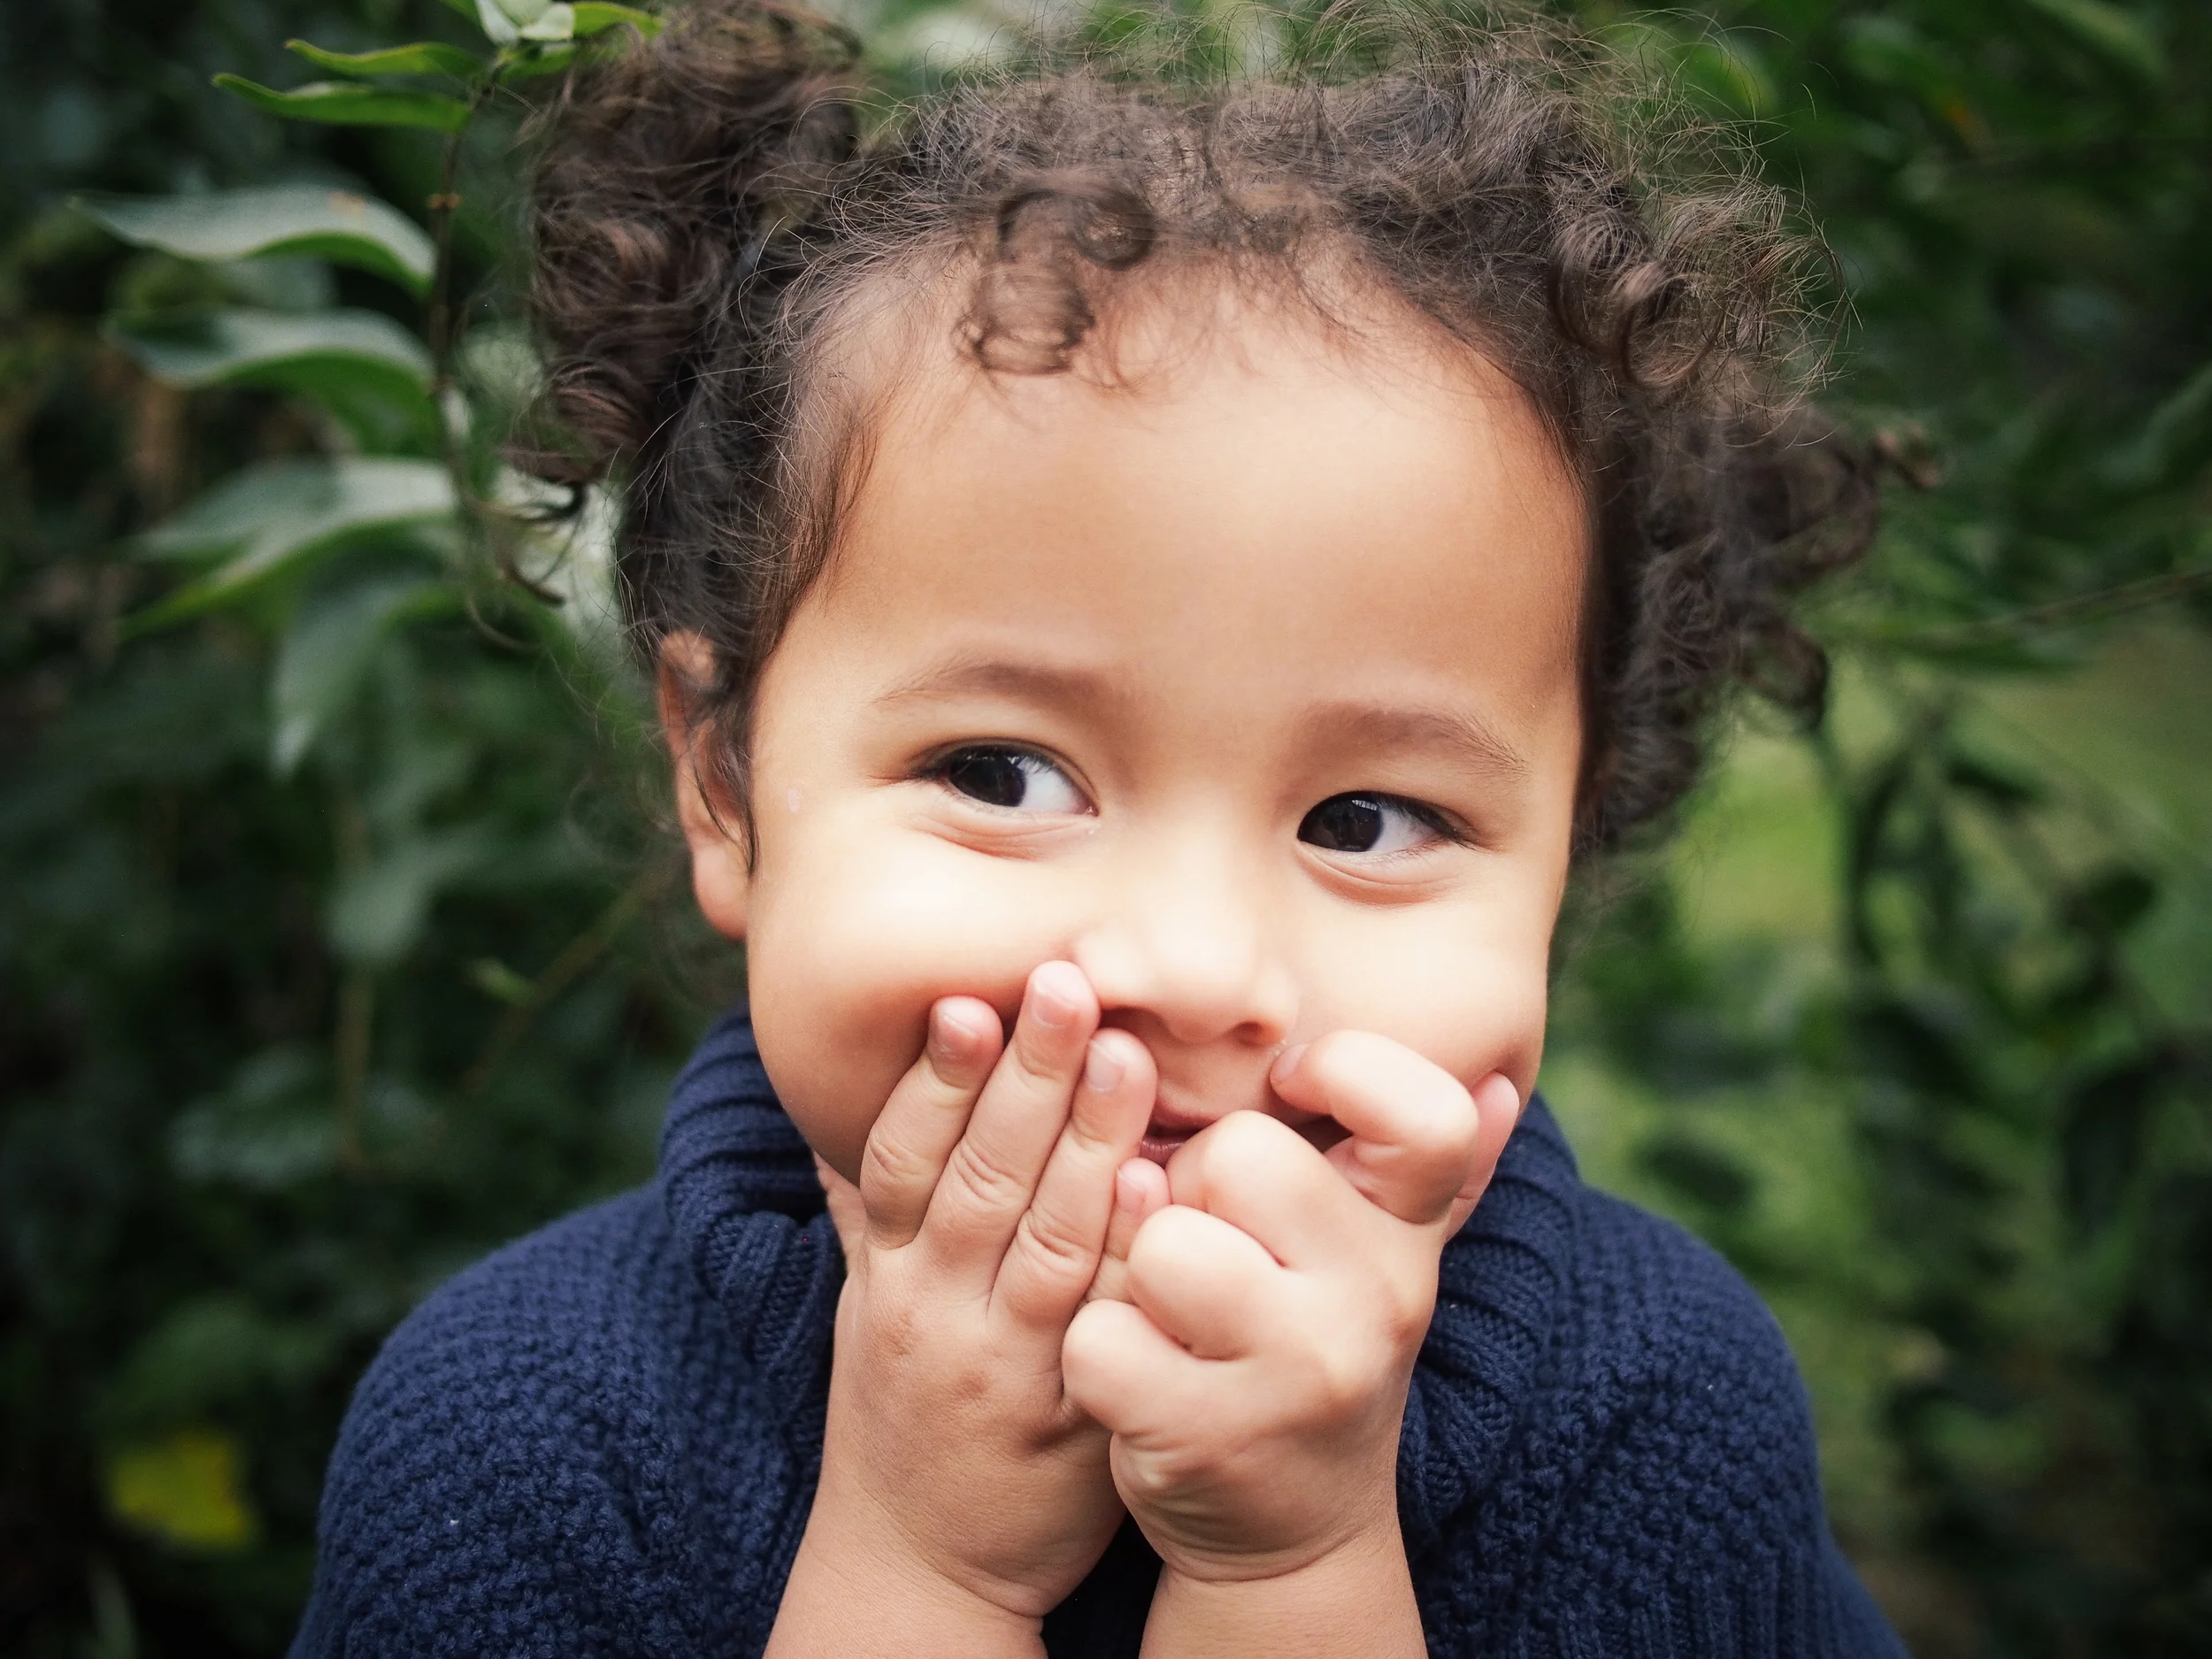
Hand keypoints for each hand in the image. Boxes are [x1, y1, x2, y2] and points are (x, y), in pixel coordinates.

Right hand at [771, 963, 1157, 1652]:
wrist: (920, 1568)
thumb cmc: (898, 1412)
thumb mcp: (864, 1306)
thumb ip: (866, 1203)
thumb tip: (840, 1095)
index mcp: (889, 1277)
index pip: (902, 1160)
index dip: (935, 1080)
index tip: (967, 999)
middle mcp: (938, 1314)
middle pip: (979, 1181)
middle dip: (1024, 1078)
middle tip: (1066, 982)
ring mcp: (1009, 1368)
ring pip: (1048, 1243)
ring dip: (1087, 1144)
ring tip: (1125, 1056)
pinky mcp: (1078, 1419)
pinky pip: (1111, 1327)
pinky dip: (1133, 1259)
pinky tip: (1162, 1190)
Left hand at [1062, 1032, 1519, 1584]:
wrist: (1296, 1537)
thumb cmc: (1310, 1348)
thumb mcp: (1374, 1259)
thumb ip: (1422, 1168)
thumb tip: (1496, 1084)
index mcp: (1411, 1235)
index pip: (1427, 1113)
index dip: (1347, 1071)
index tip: (1293, 1090)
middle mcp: (1379, 1299)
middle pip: (1236, 1152)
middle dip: (1194, 1185)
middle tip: (1210, 1242)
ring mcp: (1297, 1375)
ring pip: (1162, 1242)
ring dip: (1139, 1272)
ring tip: (1174, 1314)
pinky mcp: (1205, 1438)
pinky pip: (1098, 1334)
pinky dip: (1095, 1352)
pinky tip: (1141, 1381)